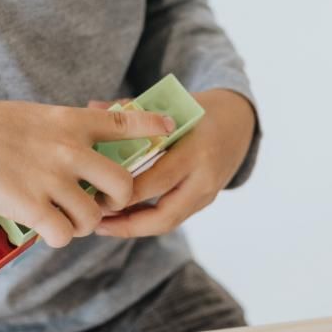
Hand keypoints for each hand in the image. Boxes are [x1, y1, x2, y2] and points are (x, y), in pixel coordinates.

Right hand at [0, 99, 175, 248]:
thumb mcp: (37, 116)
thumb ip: (67, 130)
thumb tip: (87, 151)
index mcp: (71, 122)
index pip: (125, 122)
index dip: (151, 128)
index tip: (169, 131)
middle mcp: (70, 150)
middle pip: (123, 185)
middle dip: (117, 201)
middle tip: (100, 204)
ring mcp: (52, 179)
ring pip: (93, 217)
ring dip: (81, 224)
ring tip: (62, 218)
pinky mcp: (32, 206)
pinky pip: (63, 234)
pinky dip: (58, 237)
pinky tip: (45, 229)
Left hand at [94, 88, 256, 237]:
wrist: (240, 121)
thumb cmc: (200, 109)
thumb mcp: (171, 104)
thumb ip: (133, 109)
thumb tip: (91, 108)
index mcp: (196, 150)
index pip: (157, 181)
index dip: (125, 194)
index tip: (94, 194)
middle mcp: (205, 177)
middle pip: (164, 215)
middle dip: (127, 224)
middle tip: (96, 220)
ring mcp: (208, 193)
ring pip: (168, 222)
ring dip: (134, 227)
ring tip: (103, 224)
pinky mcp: (205, 201)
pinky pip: (173, 217)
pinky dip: (147, 220)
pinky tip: (122, 216)